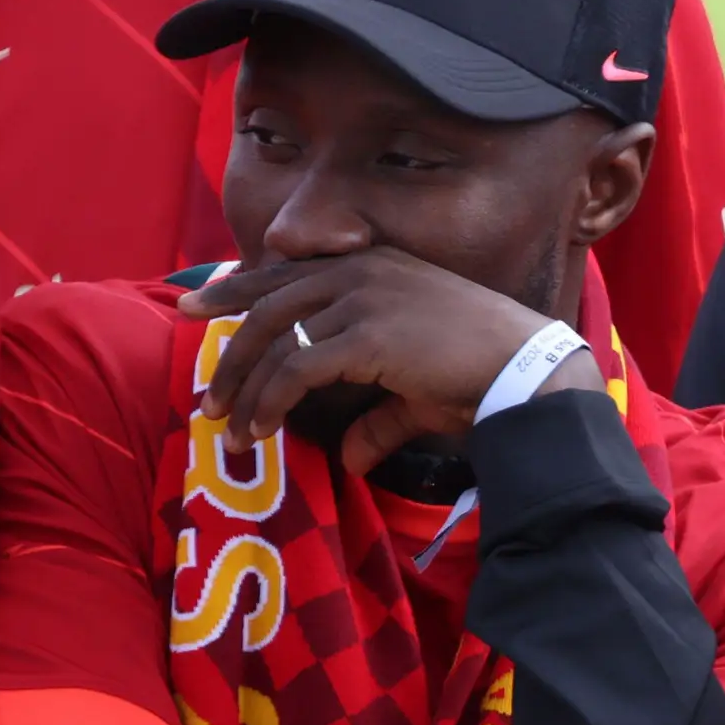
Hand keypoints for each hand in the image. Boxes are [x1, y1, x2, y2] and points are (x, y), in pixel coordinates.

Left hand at [183, 249, 589, 474]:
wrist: (525, 370)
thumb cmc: (482, 374)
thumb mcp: (416, 388)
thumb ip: (376, 416)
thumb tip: (349, 459)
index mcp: (374, 265)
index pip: (289, 271)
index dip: (238, 287)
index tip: (198, 304)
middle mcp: (362, 272)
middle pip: (269, 300)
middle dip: (225, 337)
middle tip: (201, 382)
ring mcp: (363, 300)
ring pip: (275, 337)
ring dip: (242, 383)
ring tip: (225, 422)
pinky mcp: (365, 337)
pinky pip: (295, 370)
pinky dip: (269, 401)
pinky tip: (260, 429)